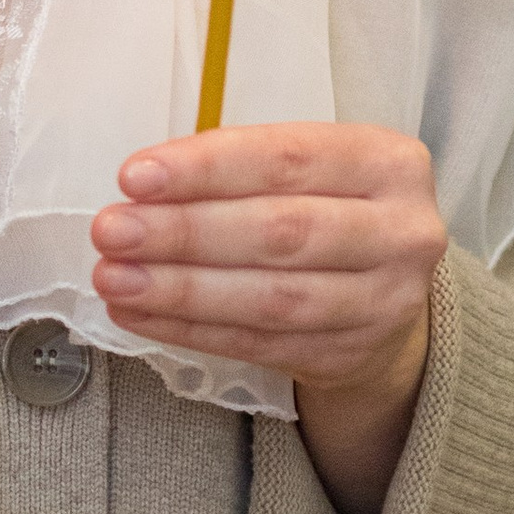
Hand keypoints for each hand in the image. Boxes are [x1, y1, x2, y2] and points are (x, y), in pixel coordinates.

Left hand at [93, 122, 446, 513]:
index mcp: (389, 162)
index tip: (134, 176)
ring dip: (180, 290)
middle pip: (279, 232)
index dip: (207, 169)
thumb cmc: (327, 207)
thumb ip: (241, 168)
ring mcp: (383, 302)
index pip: (288, 159)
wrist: (386, 292)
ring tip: (114, 278)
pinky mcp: (350, 354)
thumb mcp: (311, 167)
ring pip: (269, 298)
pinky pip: (257, 344)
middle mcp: (401, 232)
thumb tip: (144, 188)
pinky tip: (140, 314)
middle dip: (185, 232)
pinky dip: (190, 330)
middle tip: (112, 232)